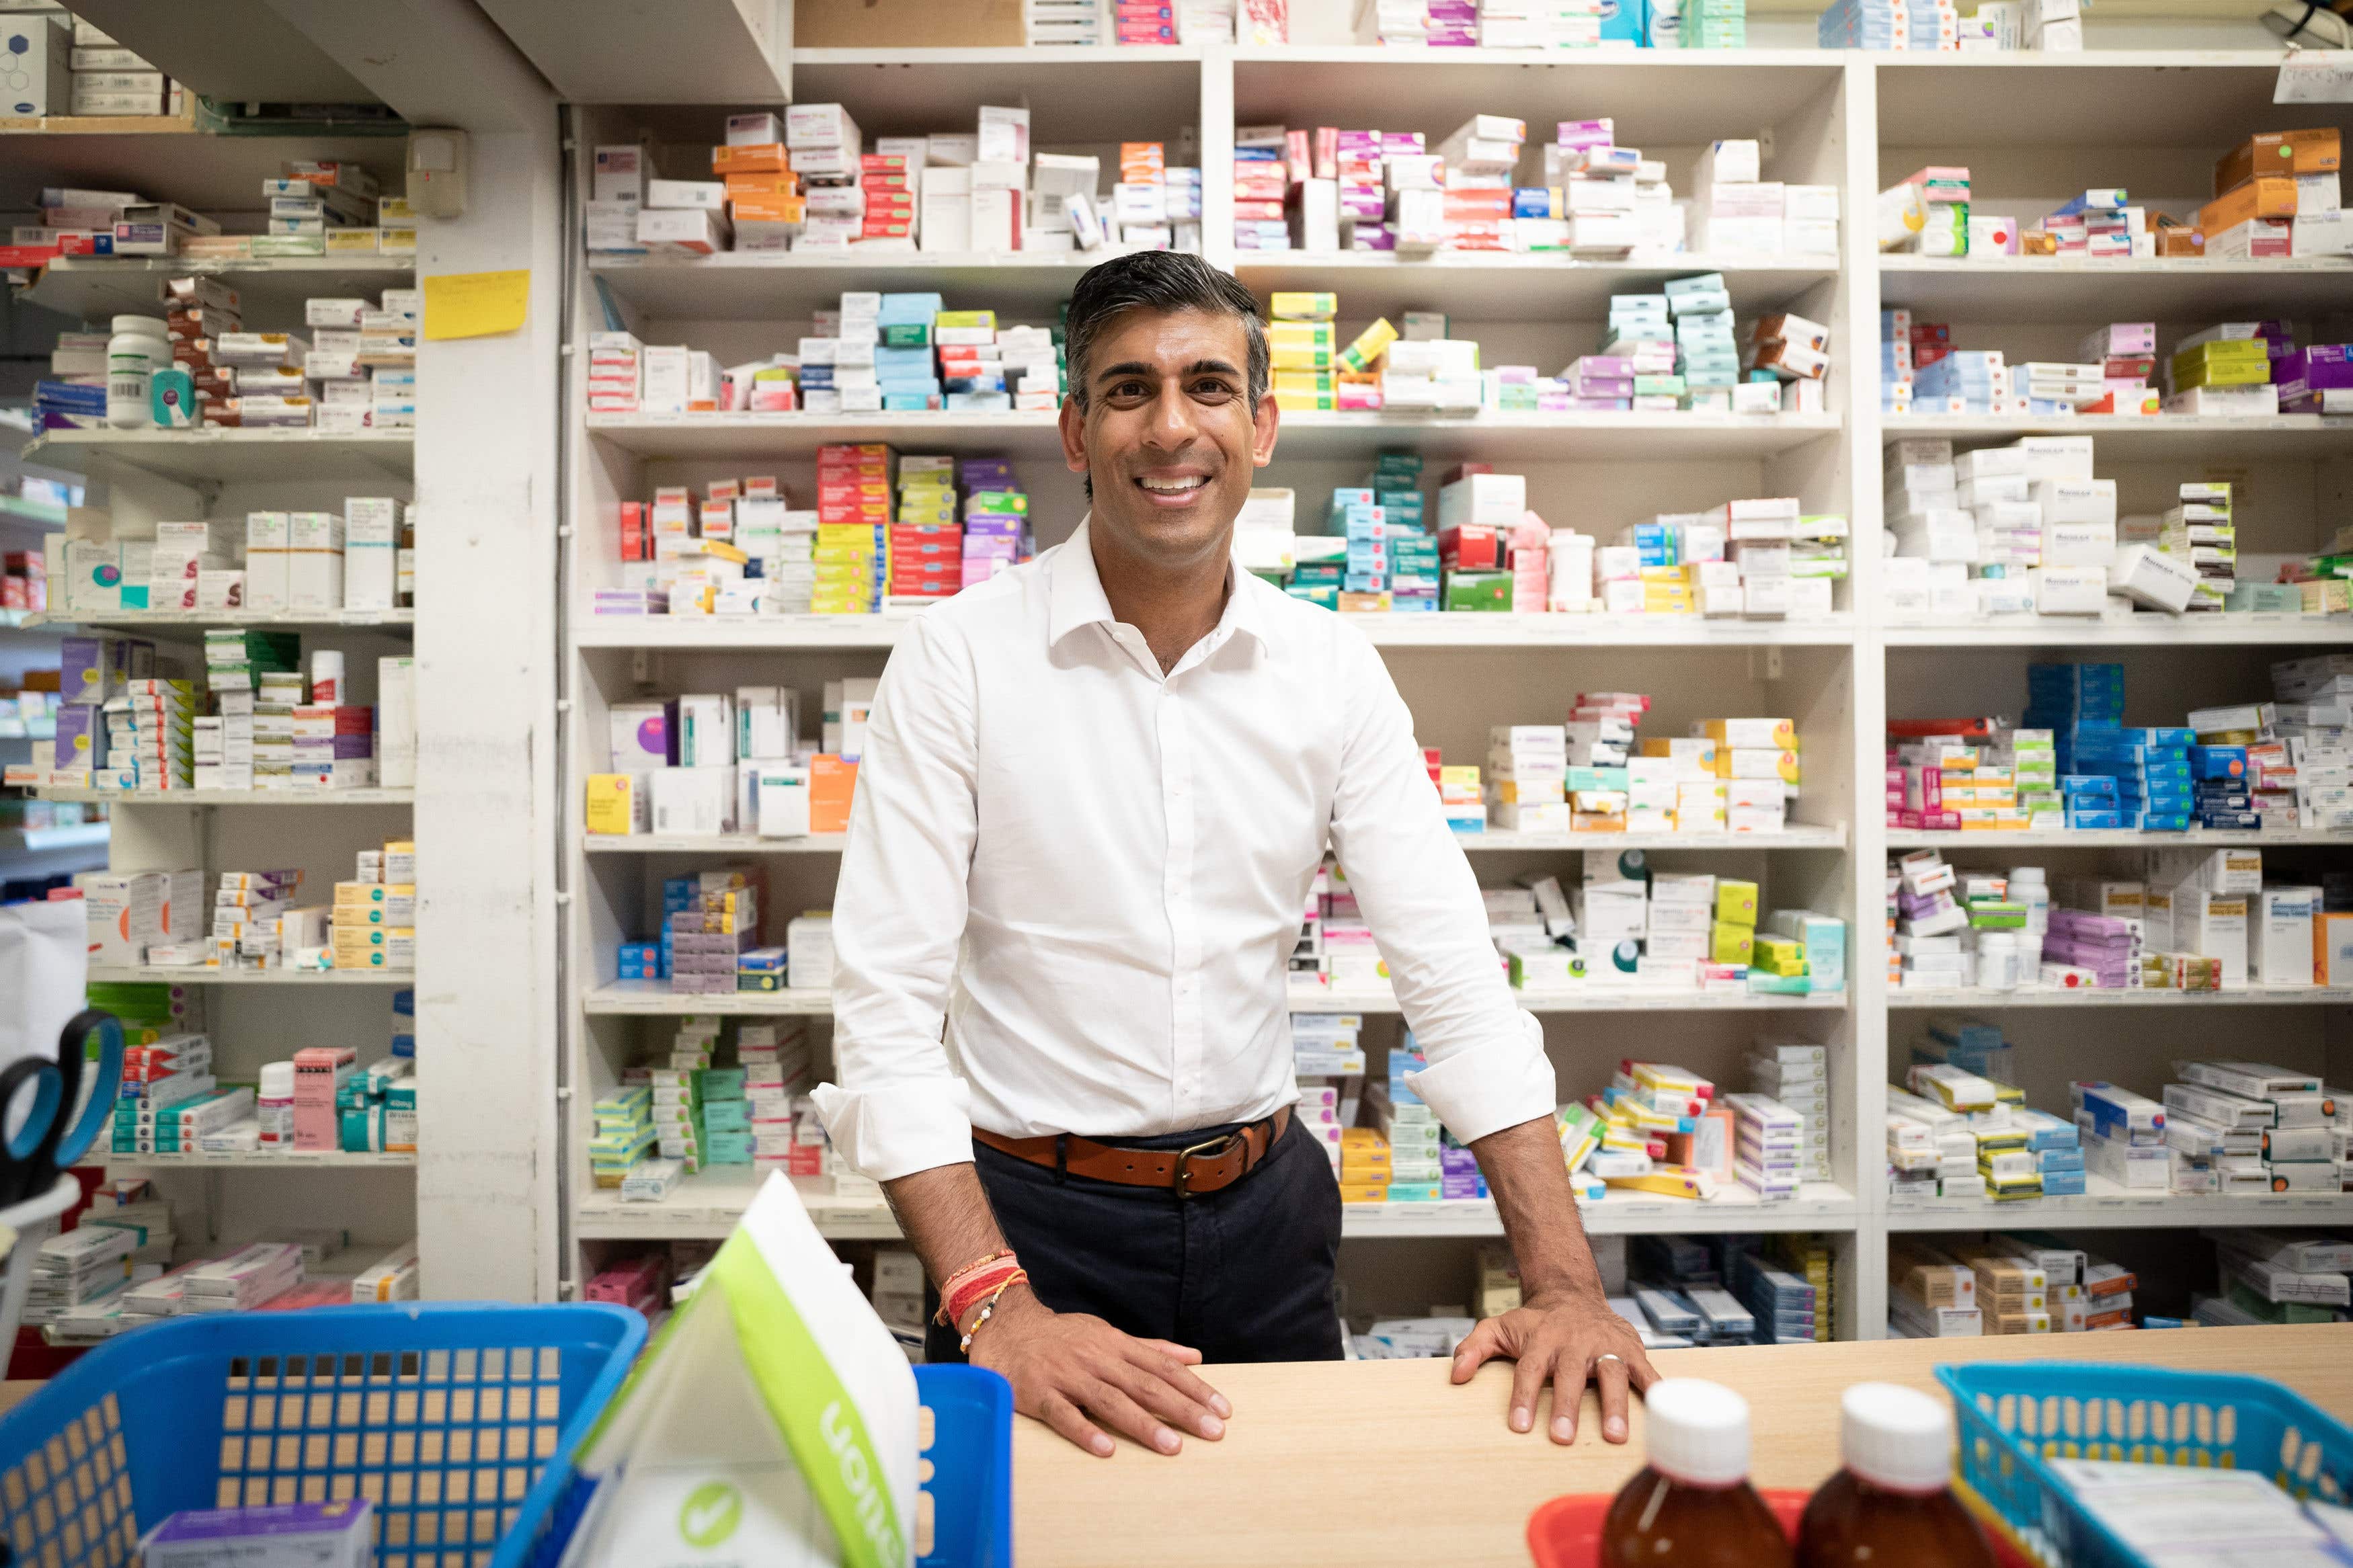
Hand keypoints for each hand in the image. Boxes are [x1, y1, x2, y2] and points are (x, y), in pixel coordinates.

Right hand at [970, 1285, 1231, 1457]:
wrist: (1005, 1326)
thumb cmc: (1062, 1336)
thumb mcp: (1107, 1334)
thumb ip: (1150, 1348)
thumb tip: (1194, 1357)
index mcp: (1115, 1345)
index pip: (1162, 1368)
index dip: (1194, 1388)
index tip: (1222, 1409)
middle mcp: (1096, 1359)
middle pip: (1145, 1385)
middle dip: (1181, 1409)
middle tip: (1212, 1432)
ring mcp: (1067, 1376)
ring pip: (1110, 1400)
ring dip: (1142, 1424)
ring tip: (1172, 1446)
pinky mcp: (1038, 1393)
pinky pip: (1063, 1414)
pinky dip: (1084, 1430)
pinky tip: (1105, 1449)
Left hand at [1449, 1291, 1659, 1443]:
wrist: (1571, 1294)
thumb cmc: (1535, 1321)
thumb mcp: (1499, 1327)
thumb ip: (1474, 1348)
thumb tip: (1455, 1375)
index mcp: (1542, 1339)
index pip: (1529, 1370)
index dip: (1524, 1398)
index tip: (1520, 1425)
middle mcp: (1575, 1342)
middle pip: (1570, 1375)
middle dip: (1568, 1406)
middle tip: (1564, 1437)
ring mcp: (1605, 1346)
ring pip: (1611, 1375)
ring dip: (1614, 1406)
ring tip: (1614, 1436)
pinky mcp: (1630, 1349)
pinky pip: (1646, 1370)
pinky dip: (1656, 1389)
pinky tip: (1664, 1410)